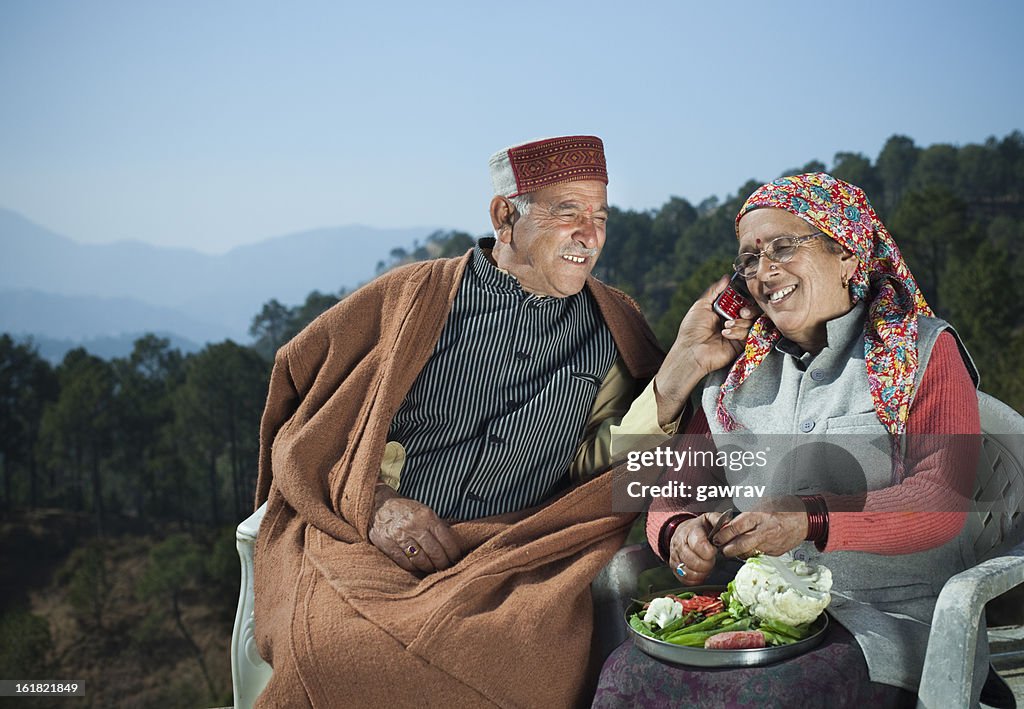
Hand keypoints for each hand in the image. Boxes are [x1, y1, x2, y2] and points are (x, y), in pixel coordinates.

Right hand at [368, 484, 461, 573]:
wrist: (378, 506)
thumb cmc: (406, 511)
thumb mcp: (424, 512)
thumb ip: (437, 526)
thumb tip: (455, 544)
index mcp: (426, 516)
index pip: (445, 539)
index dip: (453, 553)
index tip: (456, 560)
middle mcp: (413, 525)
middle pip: (434, 552)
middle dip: (443, 564)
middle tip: (446, 568)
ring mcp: (399, 535)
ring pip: (420, 560)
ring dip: (429, 568)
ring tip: (433, 569)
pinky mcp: (387, 544)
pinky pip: (405, 563)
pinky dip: (414, 568)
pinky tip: (418, 567)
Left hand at [654, 276, 759, 424]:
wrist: (691, 351)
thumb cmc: (692, 329)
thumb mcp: (701, 305)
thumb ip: (714, 290)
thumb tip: (726, 277)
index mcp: (724, 311)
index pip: (742, 300)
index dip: (745, 297)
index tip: (745, 294)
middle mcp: (734, 321)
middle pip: (752, 310)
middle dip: (748, 309)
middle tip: (740, 312)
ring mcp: (739, 333)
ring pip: (753, 322)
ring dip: (740, 322)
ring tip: (726, 326)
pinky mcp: (743, 345)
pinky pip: (750, 334)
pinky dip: (739, 332)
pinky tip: (726, 334)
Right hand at [667, 513, 724, 585]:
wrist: (682, 531)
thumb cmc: (698, 528)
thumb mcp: (708, 519)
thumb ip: (718, 520)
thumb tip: (728, 523)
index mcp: (690, 532)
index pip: (699, 545)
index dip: (709, 552)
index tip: (714, 551)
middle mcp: (679, 544)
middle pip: (693, 561)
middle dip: (707, 564)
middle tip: (712, 560)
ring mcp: (675, 556)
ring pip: (688, 571)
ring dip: (701, 573)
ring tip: (707, 567)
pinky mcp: (674, 567)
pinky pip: (684, 579)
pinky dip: (694, 579)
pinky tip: (700, 573)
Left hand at [711, 497, 807, 558]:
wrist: (805, 518)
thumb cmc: (784, 508)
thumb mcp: (762, 504)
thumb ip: (747, 516)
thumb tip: (731, 524)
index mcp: (759, 516)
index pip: (735, 528)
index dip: (723, 535)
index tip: (717, 538)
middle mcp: (764, 532)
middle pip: (739, 545)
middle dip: (727, 549)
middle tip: (722, 548)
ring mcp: (770, 544)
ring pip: (748, 553)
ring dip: (739, 552)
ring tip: (733, 548)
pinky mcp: (775, 552)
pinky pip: (759, 554)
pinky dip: (752, 552)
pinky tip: (751, 547)